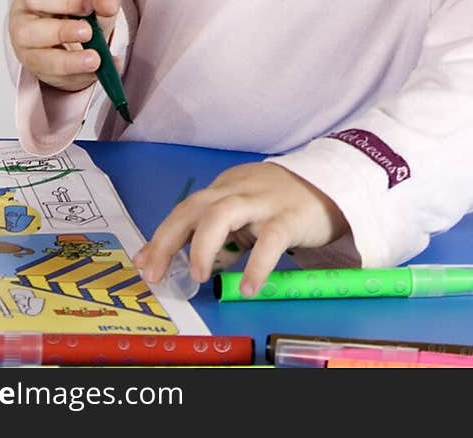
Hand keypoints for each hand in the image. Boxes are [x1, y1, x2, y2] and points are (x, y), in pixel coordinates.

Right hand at [8, 0, 119, 92]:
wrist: (70, 26)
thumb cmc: (75, 3)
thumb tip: (108, 6)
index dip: (64, 1)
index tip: (89, 6)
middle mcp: (22, 23)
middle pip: (28, 31)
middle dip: (61, 32)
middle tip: (88, 32)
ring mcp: (27, 50)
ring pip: (39, 60)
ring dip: (69, 62)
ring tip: (95, 59)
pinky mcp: (39, 72)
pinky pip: (55, 78)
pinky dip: (80, 76)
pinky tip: (98, 70)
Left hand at [133, 162, 348, 296]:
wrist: (330, 184)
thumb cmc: (281, 202)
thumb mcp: (246, 211)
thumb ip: (220, 232)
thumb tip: (191, 261)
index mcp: (224, 188)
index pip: (186, 209)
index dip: (161, 235)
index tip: (142, 262)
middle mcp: (237, 190)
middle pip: (194, 207)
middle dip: (168, 239)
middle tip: (154, 272)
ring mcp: (263, 201)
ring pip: (223, 212)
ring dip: (203, 244)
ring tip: (197, 275)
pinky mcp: (289, 216)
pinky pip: (270, 240)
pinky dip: (256, 264)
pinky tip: (248, 288)